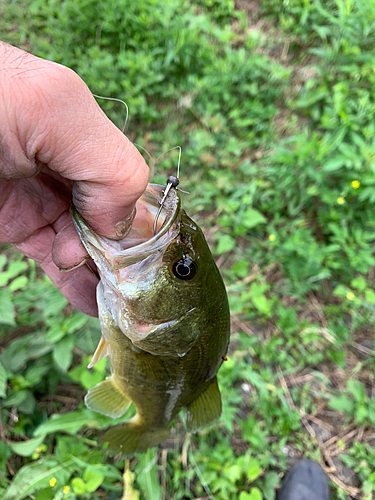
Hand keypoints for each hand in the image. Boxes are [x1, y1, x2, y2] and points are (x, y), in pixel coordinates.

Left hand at [0, 42, 148, 315]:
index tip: (148, 264)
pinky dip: (75, 283)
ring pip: (87, 245)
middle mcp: (70, 169)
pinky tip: (93, 304)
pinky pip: (54, 258)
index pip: (131, 187)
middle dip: (127, 257)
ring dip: (105, 277)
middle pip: (113, 219)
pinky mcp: (15, 224)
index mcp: (87, 137)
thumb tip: (119, 228)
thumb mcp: (54, 111)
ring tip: (119, 305)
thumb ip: (108, 164)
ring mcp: (41, 199)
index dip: (142, 224)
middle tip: (137, 295)